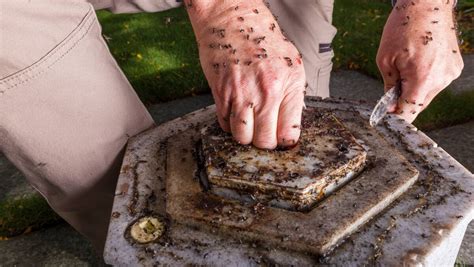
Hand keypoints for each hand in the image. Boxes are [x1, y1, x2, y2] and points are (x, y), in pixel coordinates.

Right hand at [185, 0, 305, 148]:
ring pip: (243, 138)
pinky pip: (224, 124)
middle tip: (263, 132)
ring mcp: (241, 94)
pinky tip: (235, 110)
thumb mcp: (290, 63)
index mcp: (287, 85)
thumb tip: (290, 121)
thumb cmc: (260, 38)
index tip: (280, 139)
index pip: (289, 134)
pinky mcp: (220, 93)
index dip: (284, 141)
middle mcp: (265, 92)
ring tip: (248, 122)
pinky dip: (229, 124)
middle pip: (265, 142)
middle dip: (264, 142)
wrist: (230, 19)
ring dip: (245, 135)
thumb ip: (292, 94)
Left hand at [376, 0, 462, 122]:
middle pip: (419, 104)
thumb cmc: (402, 28)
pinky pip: (436, 82)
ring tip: (407, 68)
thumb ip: (389, 87)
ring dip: (415, 90)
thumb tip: (390, 107)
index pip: (409, 111)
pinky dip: (425, 80)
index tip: (386, 121)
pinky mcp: (454, 68)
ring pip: (428, 94)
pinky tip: (418, 64)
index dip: (396, 118)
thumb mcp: (385, 60)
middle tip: (391, 89)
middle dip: (403, 102)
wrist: (427, 5)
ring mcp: (450, 74)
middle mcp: (441, 79)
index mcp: (422, 78)